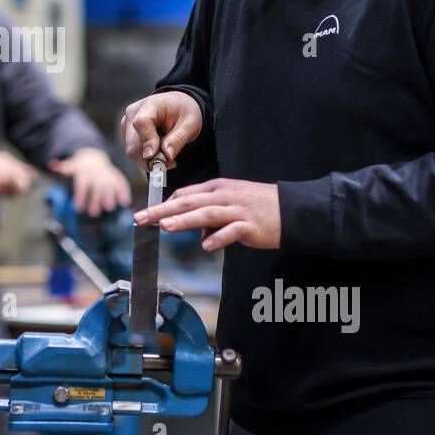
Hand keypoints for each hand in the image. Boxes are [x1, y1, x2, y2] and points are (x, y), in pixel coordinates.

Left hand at [48, 147, 131, 216]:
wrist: (92, 159)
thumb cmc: (78, 169)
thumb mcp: (69, 167)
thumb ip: (62, 168)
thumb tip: (51, 164)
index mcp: (84, 172)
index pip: (82, 184)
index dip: (80, 196)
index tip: (78, 209)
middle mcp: (97, 173)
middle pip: (96, 187)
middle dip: (95, 199)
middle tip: (93, 214)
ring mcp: (108, 175)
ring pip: (109, 186)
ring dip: (110, 196)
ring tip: (109, 208)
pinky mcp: (117, 177)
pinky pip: (121, 183)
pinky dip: (124, 192)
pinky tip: (125, 203)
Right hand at [121, 90, 202, 167]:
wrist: (177, 106)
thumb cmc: (184, 113)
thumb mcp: (189, 125)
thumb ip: (177, 140)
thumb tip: (166, 156)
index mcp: (150, 104)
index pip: (141, 123)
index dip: (147, 141)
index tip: (157, 157)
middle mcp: (133, 113)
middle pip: (134, 145)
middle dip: (152, 158)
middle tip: (171, 161)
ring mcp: (126, 125)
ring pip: (133, 152)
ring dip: (150, 159)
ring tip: (166, 150)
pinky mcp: (126, 135)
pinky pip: (134, 153)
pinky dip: (147, 157)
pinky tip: (158, 148)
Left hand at [134, 177, 280, 250]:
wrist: (293, 209)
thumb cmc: (260, 206)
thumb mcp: (232, 202)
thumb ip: (212, 212)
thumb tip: (197, 231)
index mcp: (218, 188)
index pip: (186, 193)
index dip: (164, 204)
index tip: (147, 213)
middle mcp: (225, 196)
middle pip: (188, 202)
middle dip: (162, 210)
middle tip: (141, 218)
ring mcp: (238, 210)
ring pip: (206, 213)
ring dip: (183, 220)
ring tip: (164, 227)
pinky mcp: (251, 225)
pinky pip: (232, 231)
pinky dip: (219, 238)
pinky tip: (206, 246)